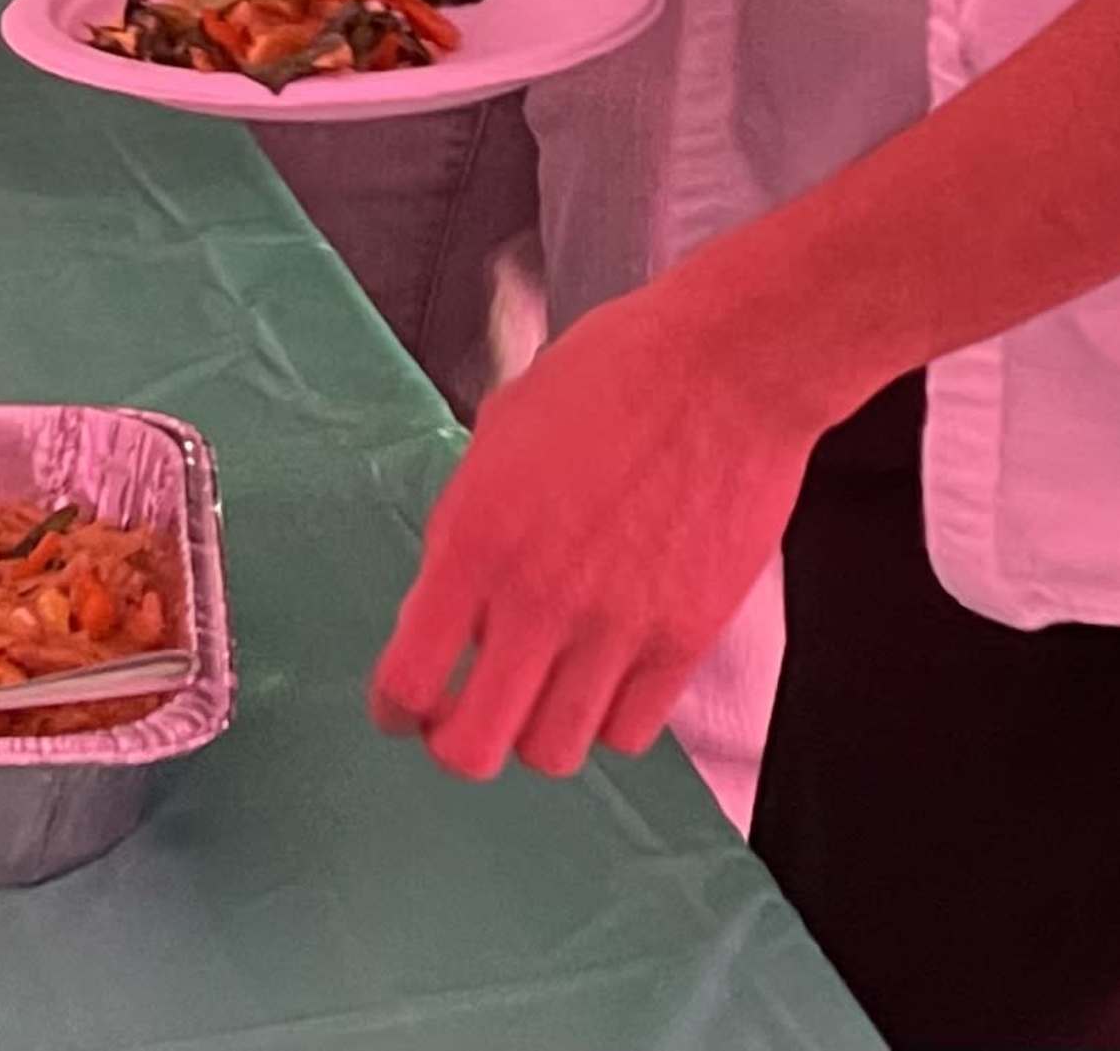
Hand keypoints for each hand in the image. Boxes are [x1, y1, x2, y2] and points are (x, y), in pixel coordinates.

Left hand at [371, 270, 817, 781]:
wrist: (726, 366)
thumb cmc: (613, 372)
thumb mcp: (503, 428)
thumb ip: (467, 521)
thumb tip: (449, 592)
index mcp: (478, 536)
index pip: (409, 678)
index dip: (394, 708)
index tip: (401, 706)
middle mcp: (539, 598)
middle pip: (473, 751)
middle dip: (456, 743)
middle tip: (464, 712)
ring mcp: (615, 628)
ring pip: (553, 754)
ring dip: (534, 731)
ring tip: (541, 689)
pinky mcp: (683, 641)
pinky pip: (628, 732)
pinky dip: (607, 718)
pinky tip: (605, 674)